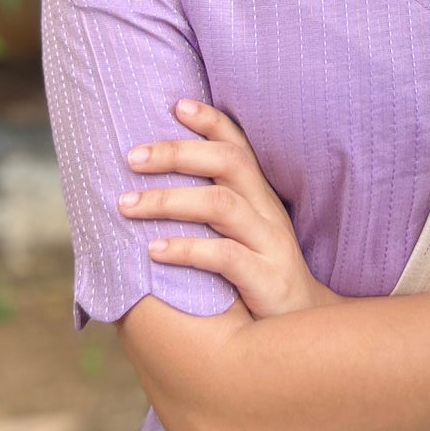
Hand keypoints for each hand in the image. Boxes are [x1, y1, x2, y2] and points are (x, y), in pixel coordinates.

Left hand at [120, 99, 340, 318]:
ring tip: (126, 205)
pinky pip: (226, 256)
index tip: (175, 105)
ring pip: (222, 204)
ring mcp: (270, 243)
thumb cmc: (257, 276)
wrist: (303, 325)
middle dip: (176, 153)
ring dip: (169, 201)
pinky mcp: (266, 278)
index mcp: (259, 195)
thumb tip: (149, 187)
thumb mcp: (240, 235)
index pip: (239, 145)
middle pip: (228, 163)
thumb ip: (209, 208)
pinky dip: (187, 249)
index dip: (211, 122)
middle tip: (132, 158)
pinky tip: (154, 251)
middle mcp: (267, 211)